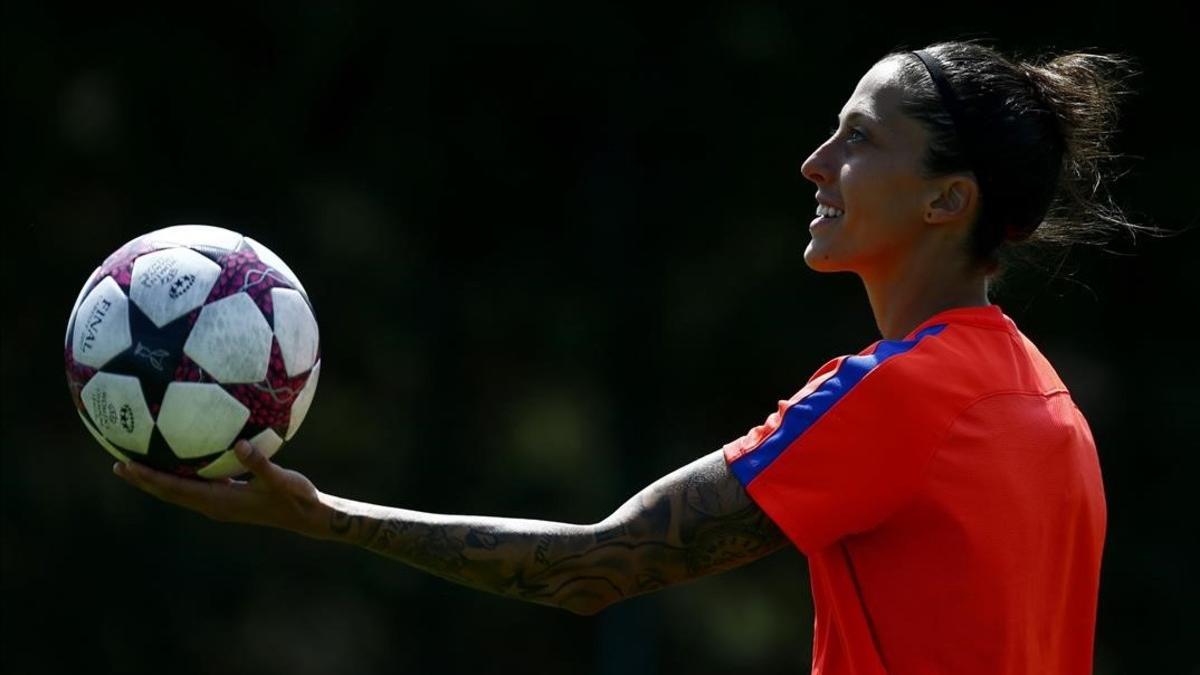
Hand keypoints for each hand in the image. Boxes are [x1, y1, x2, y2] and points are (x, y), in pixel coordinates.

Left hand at [113, 440, 327, 538]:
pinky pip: (195, 487)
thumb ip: (260, 463)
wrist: (307, 516)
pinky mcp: (227, 499)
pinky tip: (179, 460)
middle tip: (118, 465)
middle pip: (170, 493)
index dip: (150, 479)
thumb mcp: (280, 480)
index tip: (128, 466)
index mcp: (220, 502)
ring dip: (157, 481)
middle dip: (144, 481)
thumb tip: (240, 444)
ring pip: (179, 492)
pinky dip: (179, 476)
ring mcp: (219, 504)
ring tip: (136, 465)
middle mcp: (214, 505)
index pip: (176, 490)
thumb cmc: (296, 498)